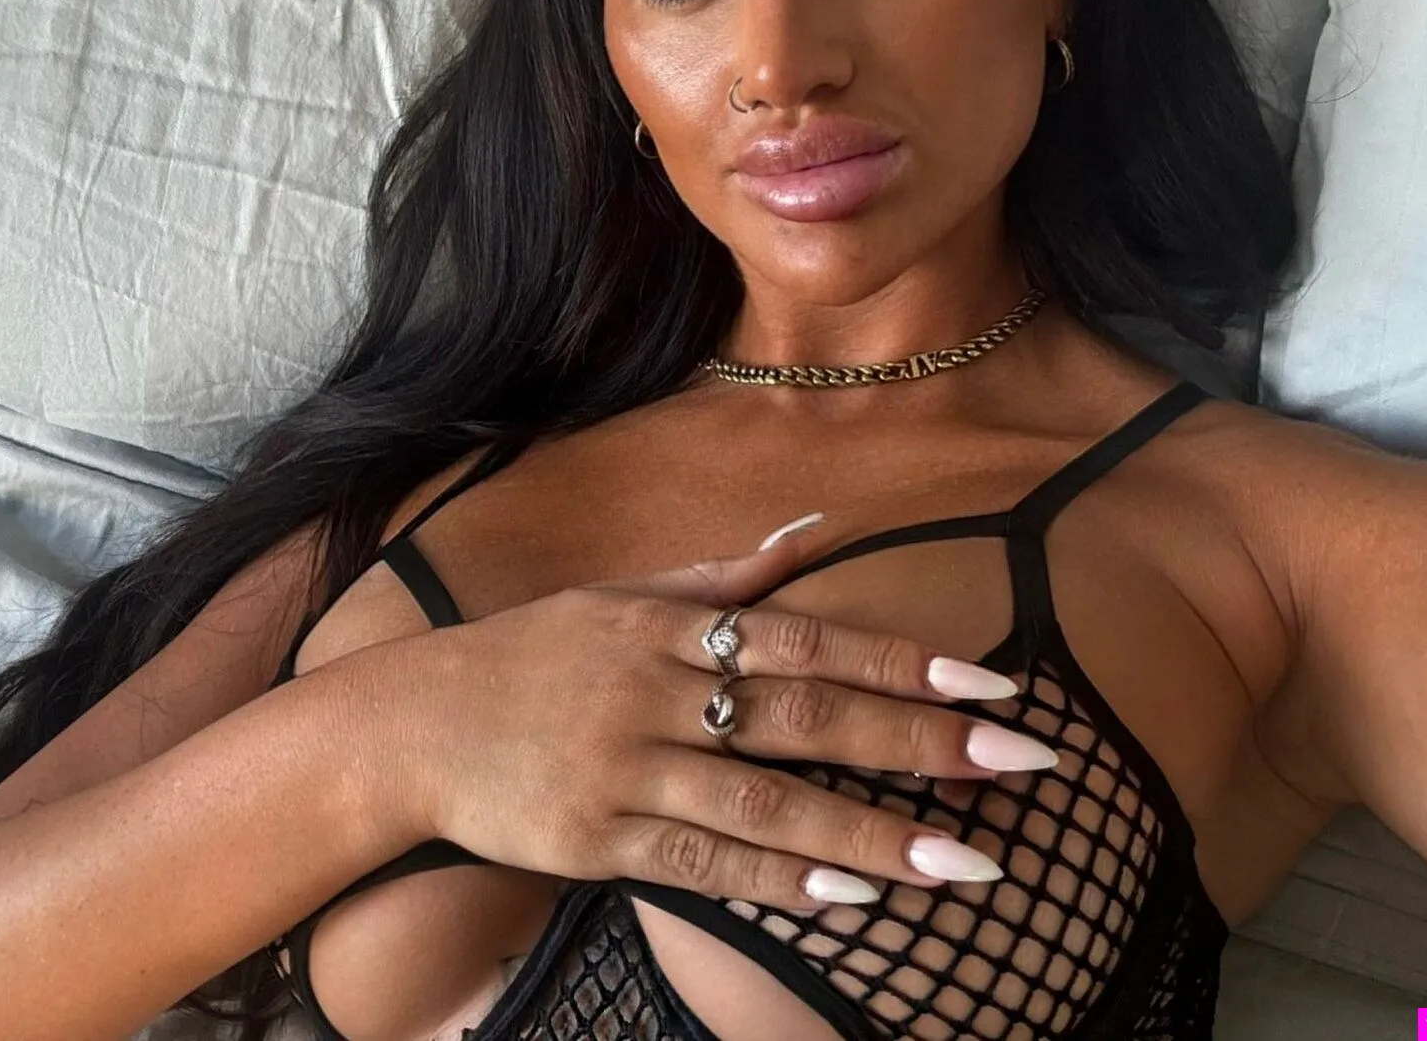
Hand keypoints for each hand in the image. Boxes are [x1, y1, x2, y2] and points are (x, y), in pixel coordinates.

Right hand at [372, 516, 1058, 910]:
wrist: (407, 726)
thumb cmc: (525, 656)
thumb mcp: (616, 596)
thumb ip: (721, 576)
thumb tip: (813, 533)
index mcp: (666, 625)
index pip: (804, 640)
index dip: (900, 664)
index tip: (989, 688)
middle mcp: (654, 691)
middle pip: (804, 718)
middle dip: (918, 743)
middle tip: (1020, 765)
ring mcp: (624, 769)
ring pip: (765, 802)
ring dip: (872, 832)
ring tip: (965, 861)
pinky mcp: (595, 840)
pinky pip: (701, 863)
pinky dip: (779, 877)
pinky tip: (851, 895)